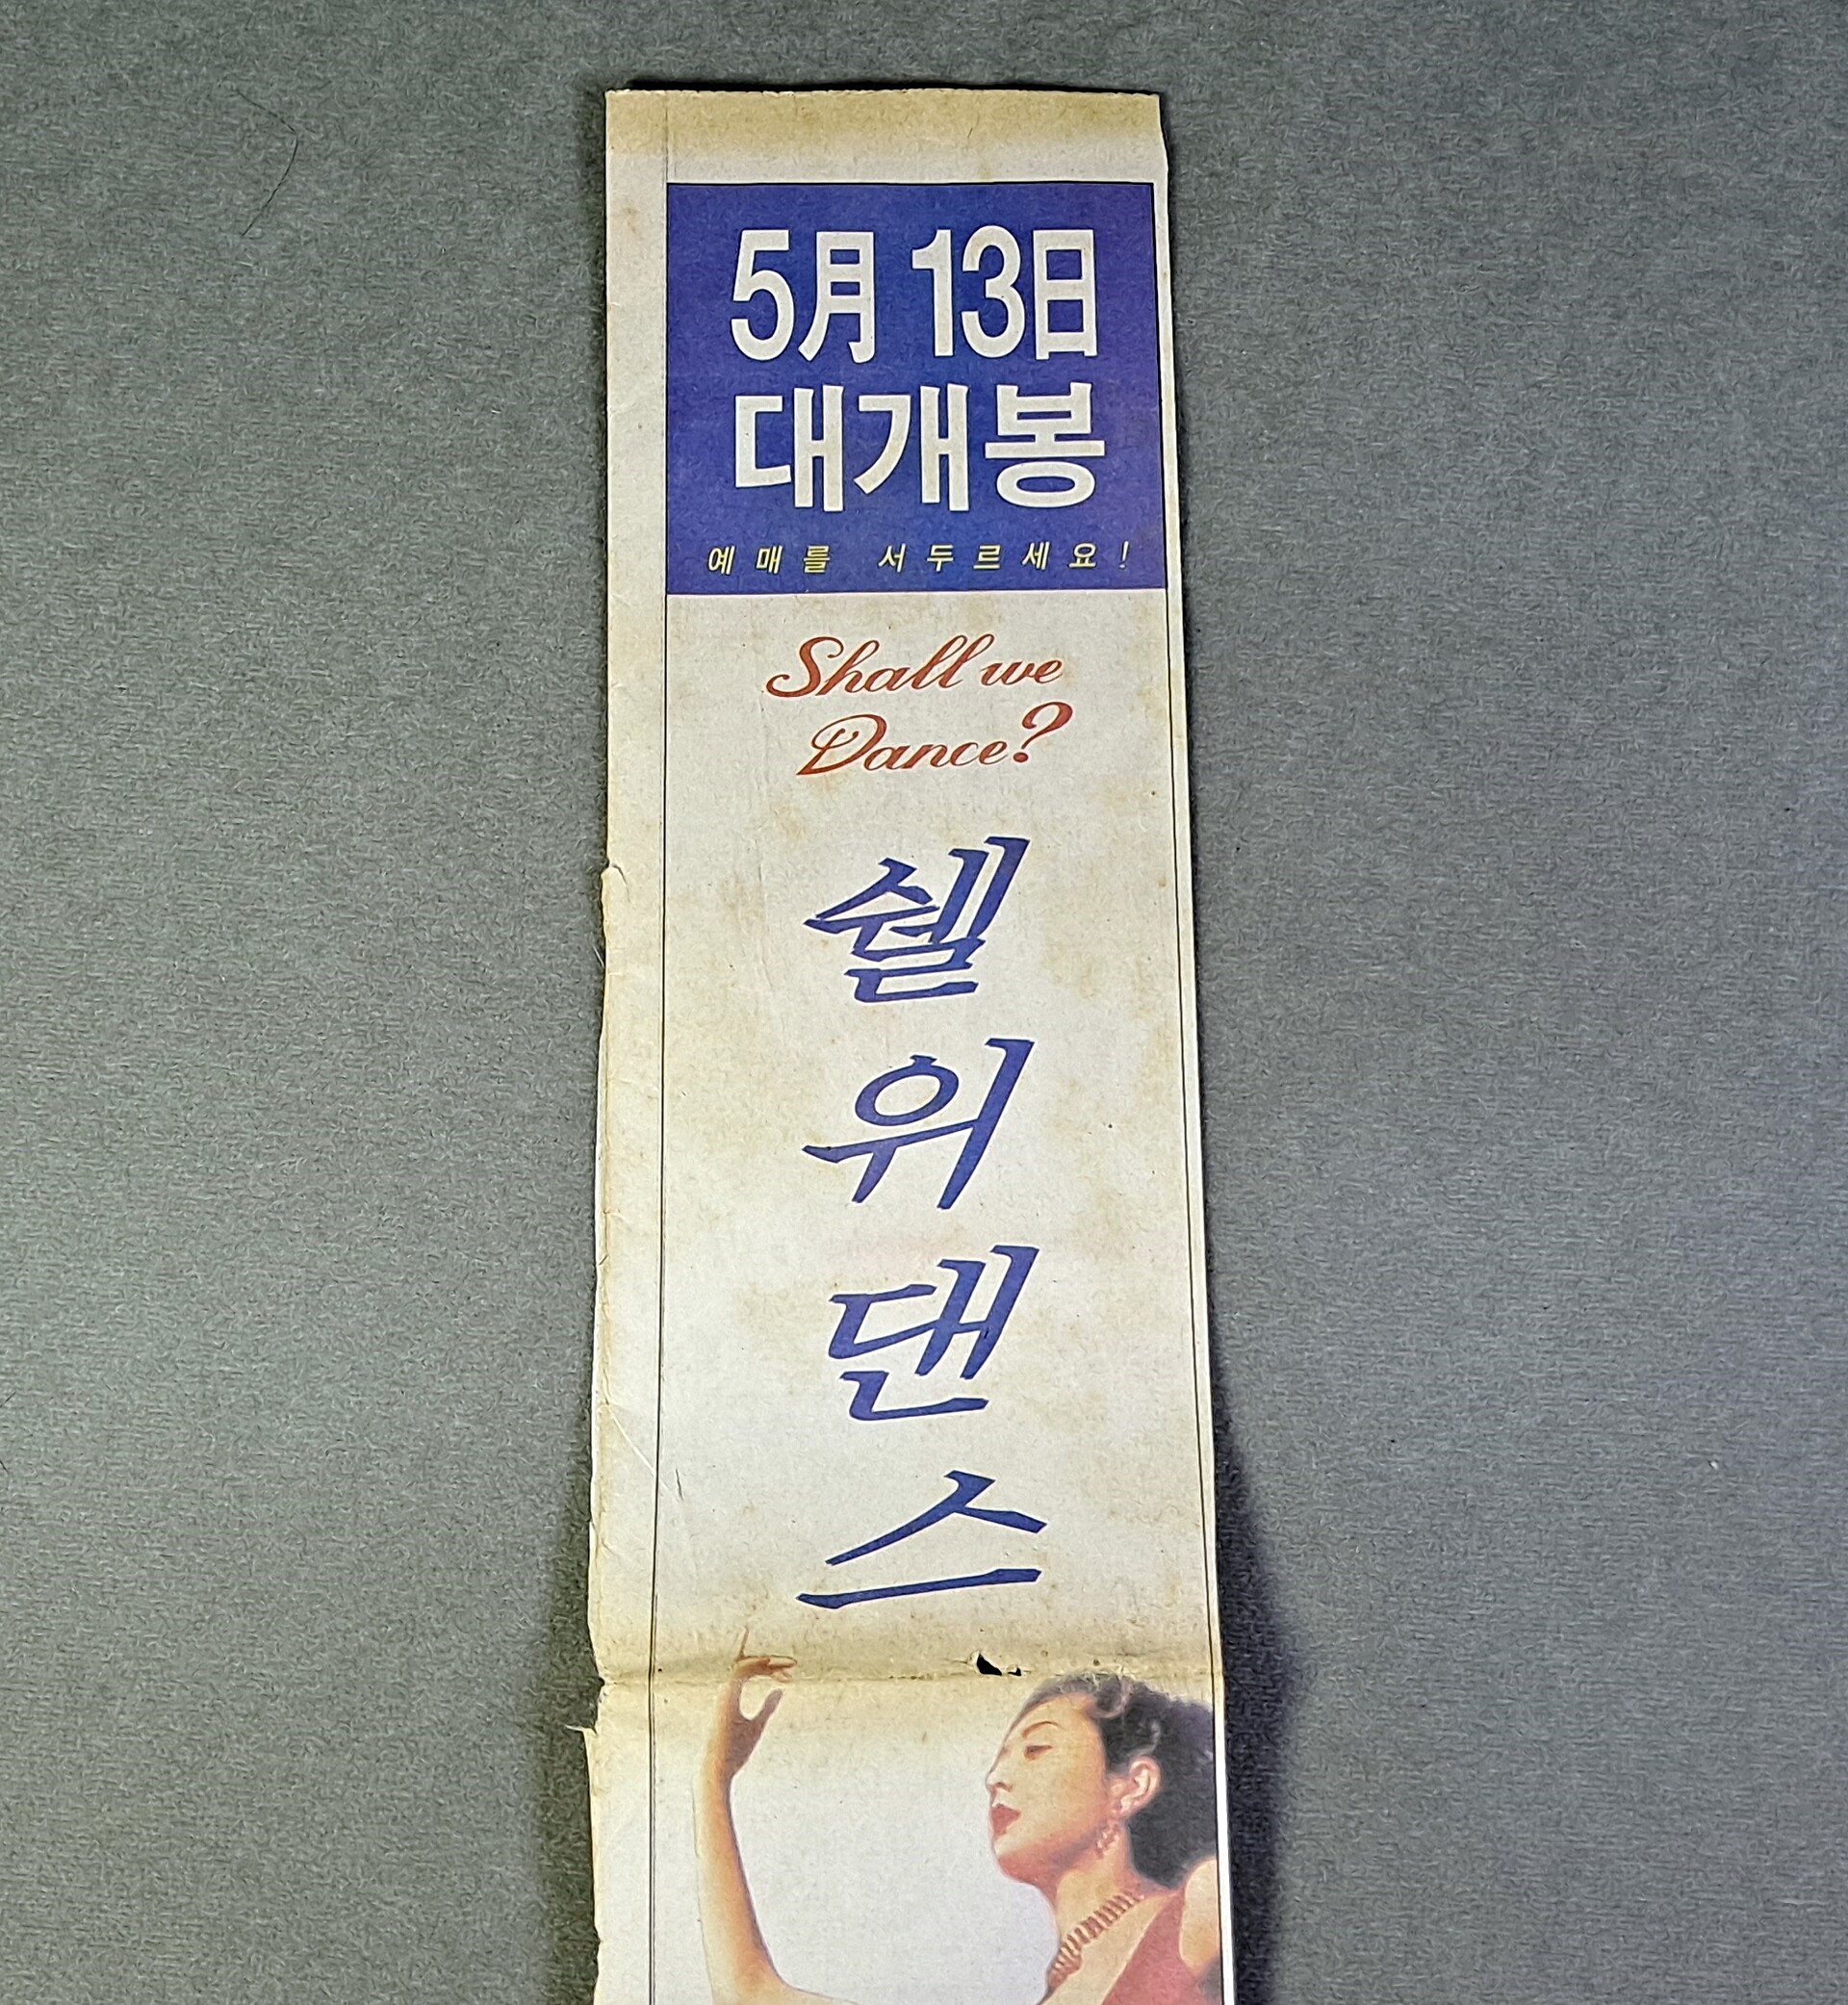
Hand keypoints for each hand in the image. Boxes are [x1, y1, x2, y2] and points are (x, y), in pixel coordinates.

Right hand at [704, 1651, 793, 1788]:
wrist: (720, 1768)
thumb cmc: (735, 1751)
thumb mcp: (757, 1726)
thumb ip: (767, 1708)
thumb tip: (780, 1690)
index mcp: (731, 1695)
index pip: (750, 1671)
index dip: (769, 1668)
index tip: (789, 1672)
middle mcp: (726, 1690)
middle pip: (749, 1664)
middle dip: (772, 1662)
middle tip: (793, 1664)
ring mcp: (725, 1692)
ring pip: (746, 1664)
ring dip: (768, 1663)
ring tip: (790, 1666)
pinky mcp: (727, 1697)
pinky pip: (741, 1672)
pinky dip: (757, 1666)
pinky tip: (772, 1666)